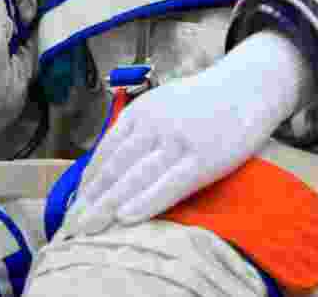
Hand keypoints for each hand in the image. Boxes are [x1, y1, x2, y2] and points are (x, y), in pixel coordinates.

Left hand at [62, 30, 312, 236]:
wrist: (245, 87)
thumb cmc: (202, 102)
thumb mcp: (162, 104)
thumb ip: (137, 129)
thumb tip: (108, 164)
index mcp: (142, 112)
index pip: (106, 151)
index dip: (87, 182)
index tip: (73, 207)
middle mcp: (155, 125)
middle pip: (116, 168)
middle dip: (90, 201)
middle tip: (71, 228)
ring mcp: (178, 141)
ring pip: (135, 178)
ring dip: (108, 207)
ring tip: (88, 230)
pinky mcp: (203, 159)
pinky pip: (169, 184)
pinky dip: (145, 201)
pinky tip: (126, 217)